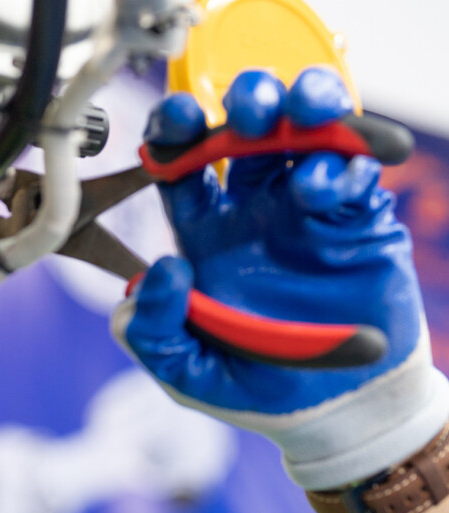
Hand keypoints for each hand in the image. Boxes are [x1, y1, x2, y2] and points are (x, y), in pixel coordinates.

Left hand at [112, 67, 448, 490]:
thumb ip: (153, 333)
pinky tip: (324, 184)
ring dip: (304, 103)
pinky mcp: (359, 218)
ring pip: (306, 129)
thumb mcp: (186, 372)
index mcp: (205, 238)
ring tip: (300, 111)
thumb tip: (158, 272)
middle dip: (245, 102)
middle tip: (247, 109)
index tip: (171, 124)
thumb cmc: (253, 388)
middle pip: (245, 131)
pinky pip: (355, 169)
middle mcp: (254, 212)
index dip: (172, 135)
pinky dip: (344, 160)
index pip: (180, 167)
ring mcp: (308, 209)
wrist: (335, 410)